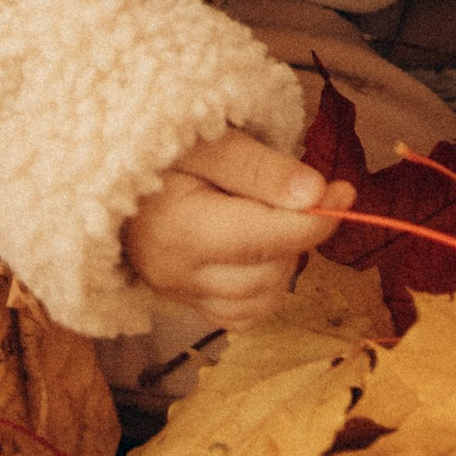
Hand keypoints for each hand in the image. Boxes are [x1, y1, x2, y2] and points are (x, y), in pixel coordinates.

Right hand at [122, 127, 350, 327]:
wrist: (110, 173)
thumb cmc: (163, 148)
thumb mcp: (209, 140)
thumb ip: (262, 169)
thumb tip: (319, 196)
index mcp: (179, 230)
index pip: (264, 239)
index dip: (314, 220)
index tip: (344, 191)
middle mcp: (176, 275)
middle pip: (267, 273)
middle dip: (295, 236)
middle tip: (298, 192)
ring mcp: (178, 297)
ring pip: (261, 301)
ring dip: (283, 262)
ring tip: (270, 216)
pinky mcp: (186, 306)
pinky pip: (244, 315)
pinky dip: (265, 287)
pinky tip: (258, 250)